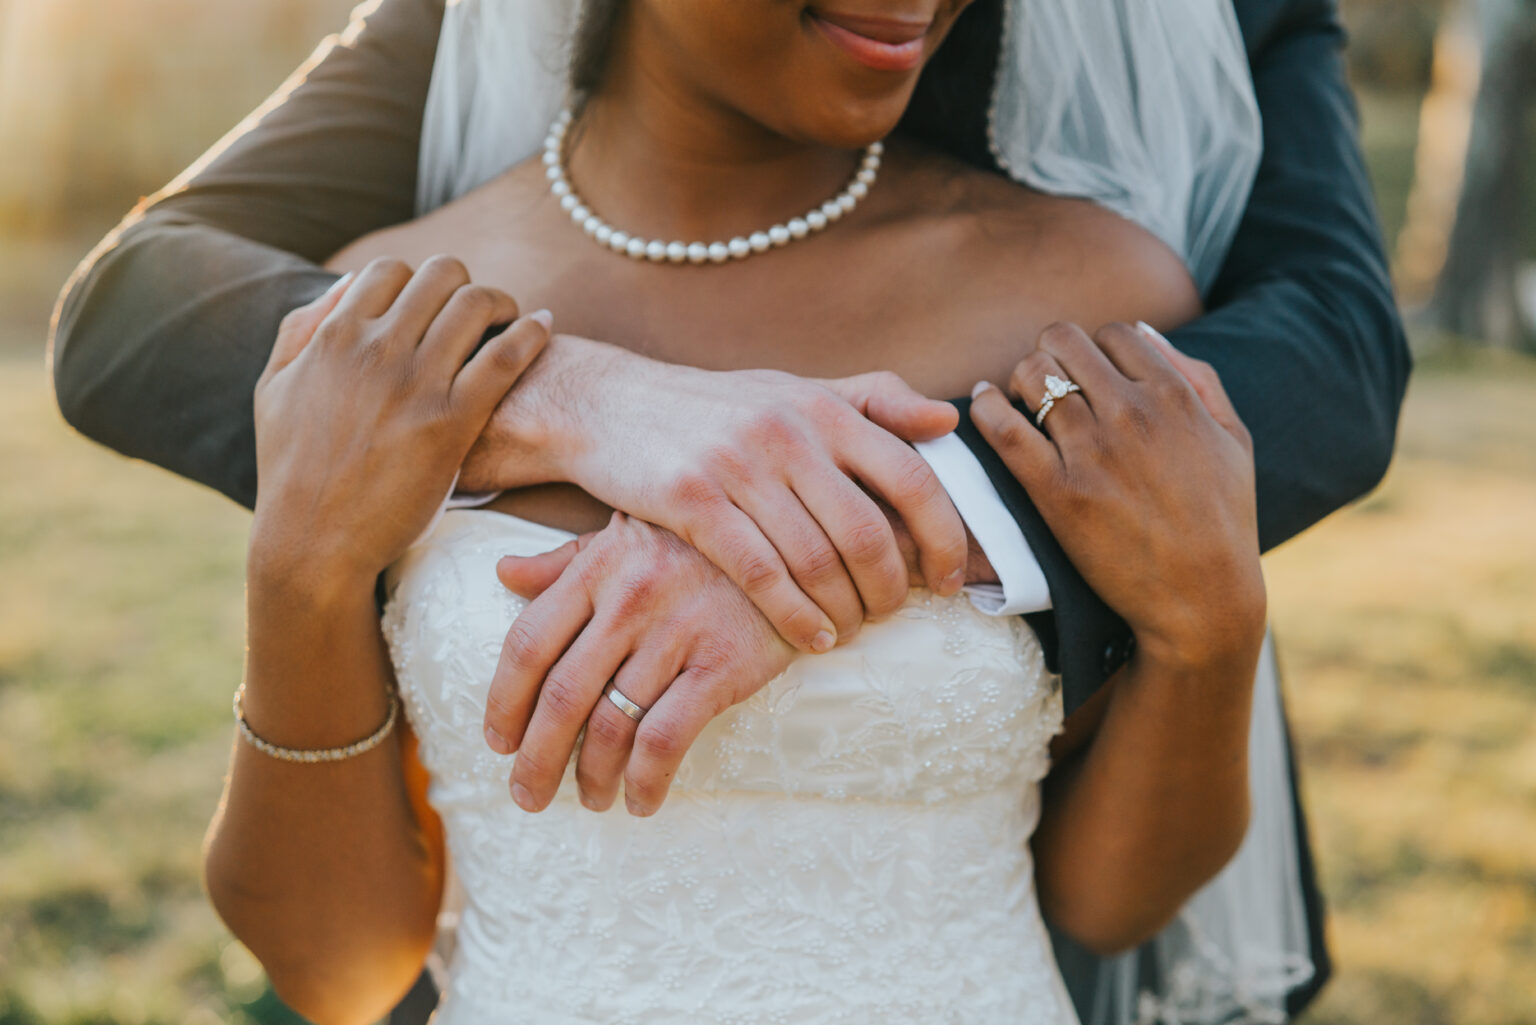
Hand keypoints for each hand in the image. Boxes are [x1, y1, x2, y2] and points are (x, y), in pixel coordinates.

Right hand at [250, 256, 549, 588]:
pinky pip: (505, 357)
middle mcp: (377, 350)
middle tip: (480, 310)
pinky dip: (531, 333)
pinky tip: (543, 327)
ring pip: (477, 304)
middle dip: (464, 284)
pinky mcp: (453, 423)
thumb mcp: (275, 388)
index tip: (434, 302)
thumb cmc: (292, 471)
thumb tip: (345, 286)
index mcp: (335, 337)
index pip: (391, 270)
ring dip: (501, 303)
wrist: (313, 543)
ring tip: (513, 319)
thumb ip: (303, 329)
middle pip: (441, 275)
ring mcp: (417, 385)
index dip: (418, 279)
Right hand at [462, 348, 969, 652]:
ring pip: (817, 561)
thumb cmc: (714, 406)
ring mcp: (738, 466)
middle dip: (893, 588)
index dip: (944, 536)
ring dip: (845, 611)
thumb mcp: (794, 389)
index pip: (913, 477)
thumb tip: (946, 418)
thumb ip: (872, 400)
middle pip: (868, 532)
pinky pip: (761, 575)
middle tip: (895, 615)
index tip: (950, 579)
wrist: (611, 404)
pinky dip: (796, 617)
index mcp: (824, 407)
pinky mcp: (691, 500)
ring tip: (853, 631)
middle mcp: (788, 432)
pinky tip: (813, 639)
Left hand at [482, 513, 792, 816]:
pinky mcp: (722, 665)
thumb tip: (504, 573)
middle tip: (528, 794)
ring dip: (592, 778)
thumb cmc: (702, 545)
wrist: (795, 544)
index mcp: (597, 567)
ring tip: (591, 800)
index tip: (498, 742)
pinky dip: (646, 781)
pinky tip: (641, 800)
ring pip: (612, 725)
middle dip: (537, 758)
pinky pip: (667, 739)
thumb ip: (566, 562)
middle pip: (561, 695)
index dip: (503, 702)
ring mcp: (677, 632)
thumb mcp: (630, 537)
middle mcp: (630, 598)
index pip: (527, 644)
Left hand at [969, 322, 1264, 668]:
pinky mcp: (1057, 491)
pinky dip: (986, 408)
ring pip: (1031, 374)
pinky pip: (1004, 428)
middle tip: (1045, 383)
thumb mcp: (1233, 439)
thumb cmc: (1222, 521)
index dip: (1093, 348)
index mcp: (1174, 396)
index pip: (1113, 332)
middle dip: (1050, 354)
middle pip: (1063, 341)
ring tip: (1018, 399)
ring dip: (1018, 379)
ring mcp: (1092, 451)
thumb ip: (1198, 378)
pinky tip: (984, 405)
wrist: (1202, 598)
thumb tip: (1146, 333)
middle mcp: (1130, 413)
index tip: (1085, 373)